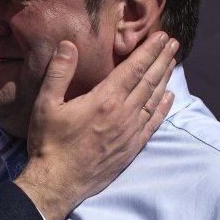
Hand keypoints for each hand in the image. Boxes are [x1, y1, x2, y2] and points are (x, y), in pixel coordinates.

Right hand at [15, 32, 176, 219]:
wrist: (58, 183)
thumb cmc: (49, 143)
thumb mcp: (46, 104)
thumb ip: (59, 73)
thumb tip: (68, 44)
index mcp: (105, 100)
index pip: (134, 68)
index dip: (149, 50)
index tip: (162, 36)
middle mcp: (124, 114)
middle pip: (149, 81)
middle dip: (162, 59)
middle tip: (173, 44)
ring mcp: (130, 133)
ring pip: (153, 100)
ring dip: (165, 79)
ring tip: (172, 63)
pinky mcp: (132, 148)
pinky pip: (153, 124)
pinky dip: (162, 108)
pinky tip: (168, 97)